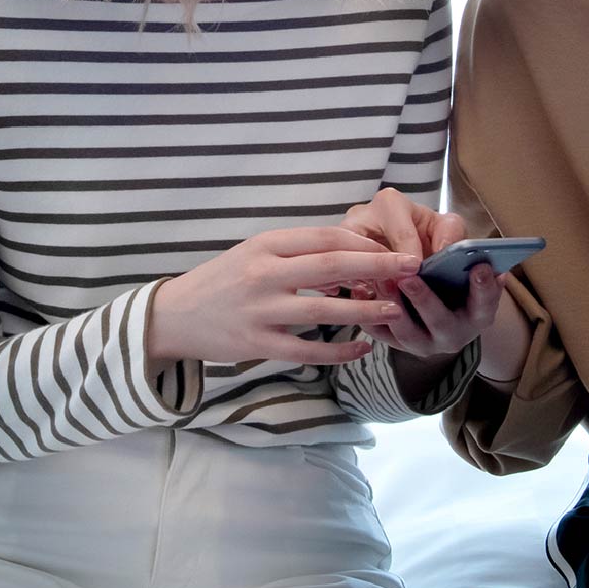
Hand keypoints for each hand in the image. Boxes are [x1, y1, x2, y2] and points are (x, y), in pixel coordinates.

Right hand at [149, 227, 418, 369]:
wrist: (175, 315)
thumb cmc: (224, 281)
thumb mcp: (256, 254)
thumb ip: (298, 254)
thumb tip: (351, 257)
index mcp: (266, 244)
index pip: (325, 237)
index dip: (364, 242)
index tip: (394, 247)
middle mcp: (263, 273)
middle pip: (331, 265)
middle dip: (378, 266)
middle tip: (413, 267)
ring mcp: (260, 310)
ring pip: (324, 309)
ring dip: (365, 309)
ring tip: (395, 309)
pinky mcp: (257, 344)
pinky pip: (308, 349)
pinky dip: (339, 350)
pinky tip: (363, 348)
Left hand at [340, 188, 497, 358]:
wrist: (413, 276)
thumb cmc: (436, 254)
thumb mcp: (448, 235)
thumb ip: (451, 233)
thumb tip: (444, 246)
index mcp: (478, 310)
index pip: (486, 304)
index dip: (485, 287)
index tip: (479, 268)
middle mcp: (453, 331)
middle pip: (442, 323)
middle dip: (425, 299)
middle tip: (410, 277)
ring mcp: (423, 340)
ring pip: (407, 332)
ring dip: (394, 306)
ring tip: (382, 280)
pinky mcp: (394, 341)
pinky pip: (380, 333)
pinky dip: (370, 316)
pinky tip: (362, 293)